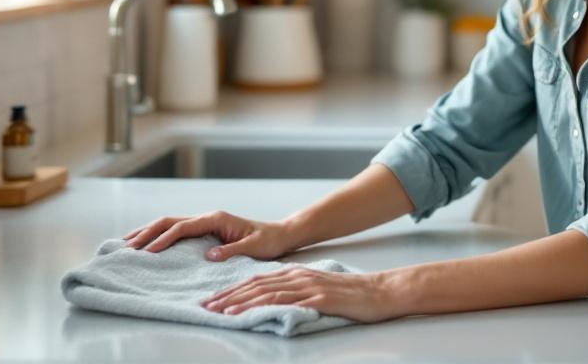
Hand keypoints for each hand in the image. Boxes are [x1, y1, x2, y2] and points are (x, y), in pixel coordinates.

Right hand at [123, 210, 293, 260]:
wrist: (280, 234)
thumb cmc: (269, 241)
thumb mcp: (253, 247)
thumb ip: (232, 251)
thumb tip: (208, 257)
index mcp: (216, 219)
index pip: (182, 228)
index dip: (163, 240)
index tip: (147, 253)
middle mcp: (208, 217)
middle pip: (170, 221)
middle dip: (147, 232)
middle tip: (126, 246)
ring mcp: (206, 222)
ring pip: (171, 223)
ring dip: (149, 232)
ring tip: (128, 242)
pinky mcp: (206, 230)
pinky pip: (178, 231)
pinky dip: (160, 235)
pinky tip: (150, 243)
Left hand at [200, 265, 401, 323]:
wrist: (380, 291)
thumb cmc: (352, 295)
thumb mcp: (319, 289)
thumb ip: (297, 293)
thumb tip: (275, 303)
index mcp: (297, 273)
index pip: (259, 280)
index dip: (235, 288)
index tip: (215, 298)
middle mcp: (298, 276)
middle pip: (256, 284)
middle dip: (229, 295)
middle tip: (207, 305)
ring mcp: (308, 286)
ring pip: (265, 292)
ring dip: (239, 301)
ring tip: (219, 309)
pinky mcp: (317, 299)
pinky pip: (284, 303)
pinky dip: (261, 307)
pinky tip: (247, 313)